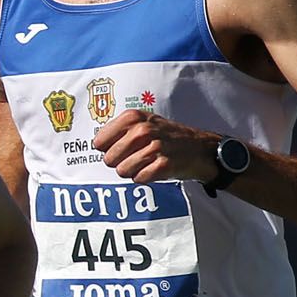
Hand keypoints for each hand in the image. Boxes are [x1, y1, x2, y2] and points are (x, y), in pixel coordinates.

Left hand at [93, 106, 219, 184]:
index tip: (120, 148)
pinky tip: (155, 169)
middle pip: (109, 159)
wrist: (199, 147)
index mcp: (133, 117)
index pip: (99, 142)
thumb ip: (119, 130)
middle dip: (119, 163)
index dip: (108, 149)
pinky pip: (139, 179)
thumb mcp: (144, 122)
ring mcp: (154, 147)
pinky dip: (145, 178)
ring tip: (146, 162)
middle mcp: (142, 130)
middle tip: (135, 157)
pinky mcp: (163, 164)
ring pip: (122, 171)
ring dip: (133, 171)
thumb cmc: (166, 135)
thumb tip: (97, 145)